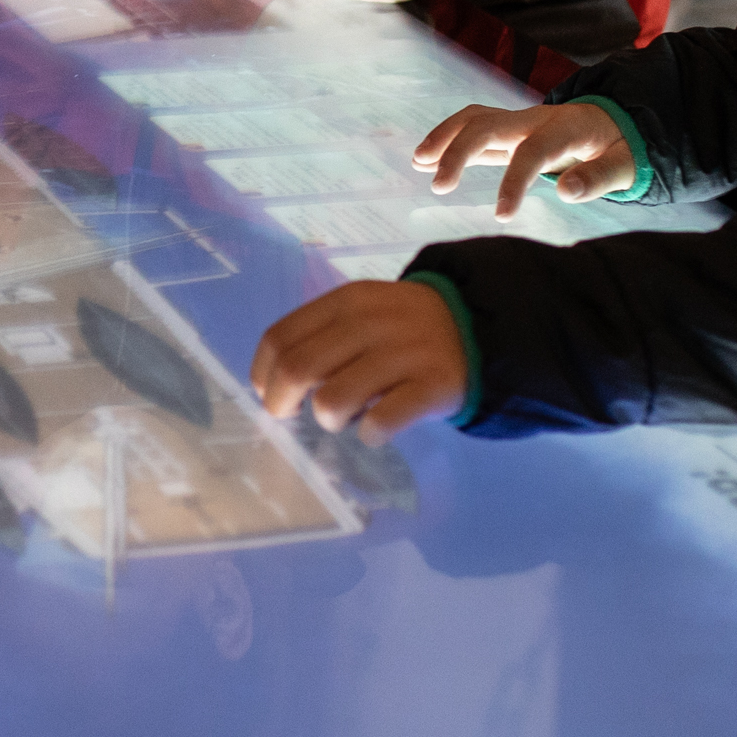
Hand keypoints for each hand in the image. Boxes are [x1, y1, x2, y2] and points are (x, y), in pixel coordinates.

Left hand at [252, 281, 472, 442]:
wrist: (474, 327)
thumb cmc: (401, 329)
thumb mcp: (361, 314)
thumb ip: (320, 337)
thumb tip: (273, 384)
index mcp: (346, 302)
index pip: (281, 337)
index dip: (263, 373)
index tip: (266, 393)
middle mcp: (371, 323)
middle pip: (299, 370)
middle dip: (282, 403)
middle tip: (290, 415)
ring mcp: (403, 354)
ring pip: (333, 401)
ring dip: (329, 419)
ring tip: (345, 416)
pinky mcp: (432, 386)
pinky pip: (381, 423)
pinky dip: (370, 434)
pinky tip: (376, 429)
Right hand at [410, 100, 637, 212]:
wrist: (617, 121)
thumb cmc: (621, 147)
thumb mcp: (625, 163)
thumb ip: (599, 177)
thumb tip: (565, 190)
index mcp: (566, 128)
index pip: (532, 151)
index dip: (514, 181)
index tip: (502, 217)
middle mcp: (535, 118)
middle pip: (489, 124)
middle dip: (460, 151)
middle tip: (438, 187)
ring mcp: (520, 121)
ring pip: (474, 118)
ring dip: (444, 138)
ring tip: (418, 163)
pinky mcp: (509, 130)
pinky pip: (473, 127)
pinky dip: (447, 139)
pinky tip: (425, 160)